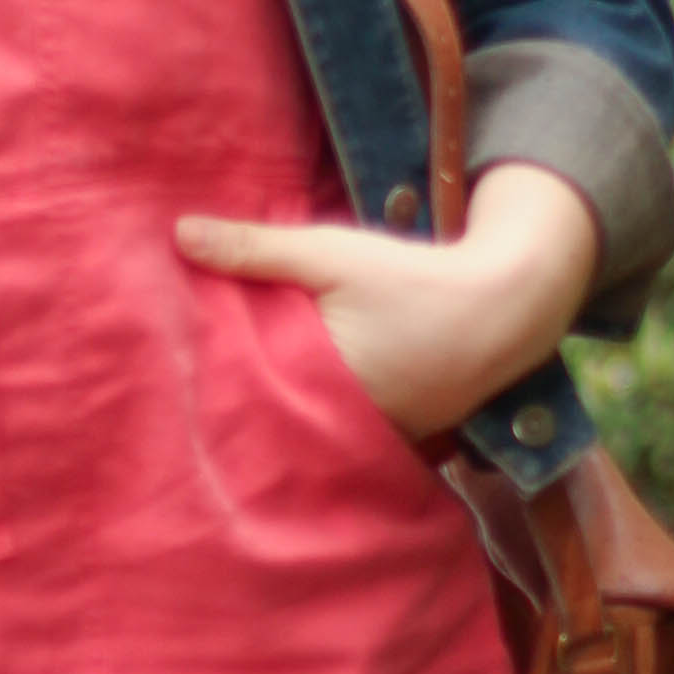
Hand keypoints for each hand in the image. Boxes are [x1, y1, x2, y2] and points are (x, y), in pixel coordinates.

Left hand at [174, 162, 600, 442]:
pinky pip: (341, 434)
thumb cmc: (415, 278)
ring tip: (220, 403)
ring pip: (307, 430)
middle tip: (180, 396)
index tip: (166, 376)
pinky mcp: (396, 438)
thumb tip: (179, 233)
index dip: (206, 388)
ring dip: (275, 414)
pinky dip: (317, 419)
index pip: (244, 396)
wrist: (507, 306)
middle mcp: (346, 428)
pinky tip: (292, 402)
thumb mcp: (331, 253)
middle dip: (234, 407)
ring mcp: (374, 440)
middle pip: (272, 421)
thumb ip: (256, 248)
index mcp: (322, 388)